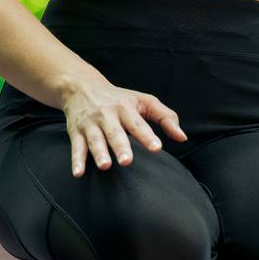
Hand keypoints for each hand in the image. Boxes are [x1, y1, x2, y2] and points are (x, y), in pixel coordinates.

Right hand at [59, 78, 187, 177]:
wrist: (80, 86)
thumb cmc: (118, 98)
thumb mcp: (143, 101)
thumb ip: (165, 117)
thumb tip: (182, 137)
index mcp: (125, 108)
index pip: (138, 123)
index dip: (147, 135)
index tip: (156, 148)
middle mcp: (107, 115)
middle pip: (115, 132)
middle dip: (120, 146)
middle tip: (127, 161)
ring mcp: (91, 124)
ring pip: (95, 139)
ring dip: (99, 153)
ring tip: (105, 165)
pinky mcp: (76, 132)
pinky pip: (76, 147)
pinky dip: (76, 160)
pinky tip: (78, 173)